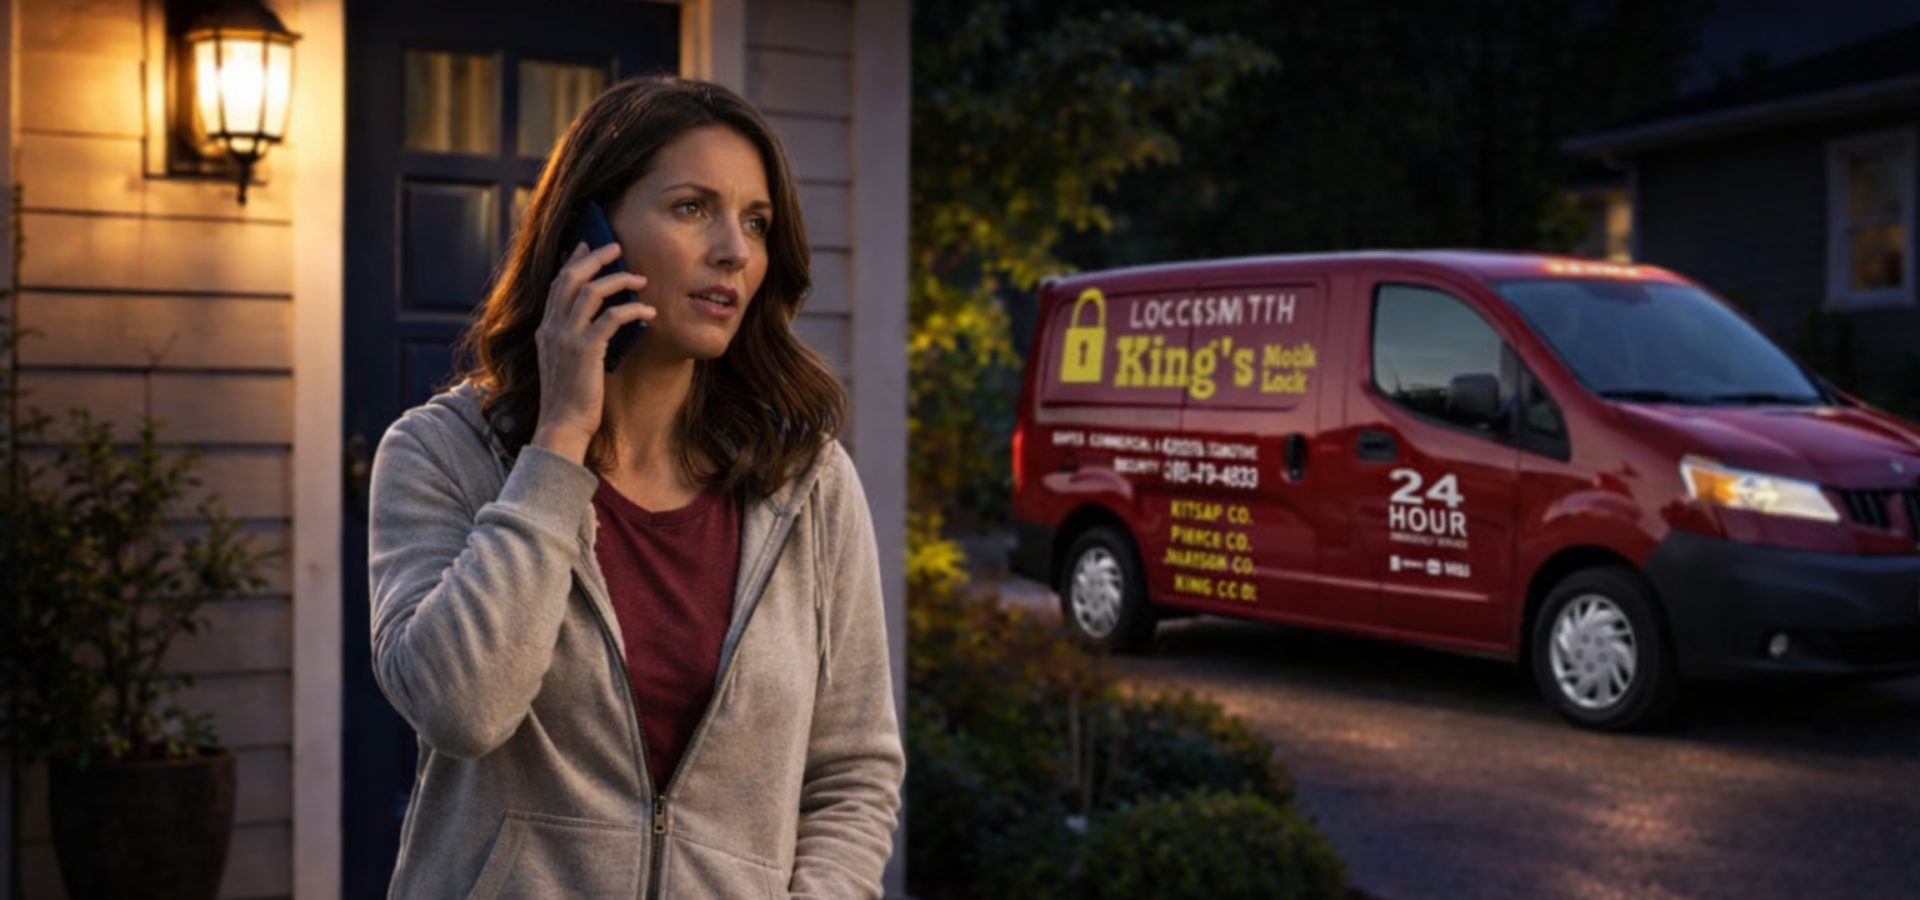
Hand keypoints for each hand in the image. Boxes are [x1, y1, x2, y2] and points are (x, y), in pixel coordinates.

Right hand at [530, 241, 652, 463]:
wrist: (562, 426)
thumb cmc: (571, 399)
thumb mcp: (567, 362)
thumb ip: (575, 339)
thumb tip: (603, 320)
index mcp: (546, 329)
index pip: (557, 284)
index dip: (571, 261)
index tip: (585, 245)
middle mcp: (552, 328)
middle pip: (571, 277)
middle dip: (595, 257)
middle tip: (616, 247)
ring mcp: (566, 338)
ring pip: (591, 291)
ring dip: (618, 279)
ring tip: (639, 279)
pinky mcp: (585, 350)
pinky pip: (611, 318)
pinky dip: (632, 310)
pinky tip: (648, 311)